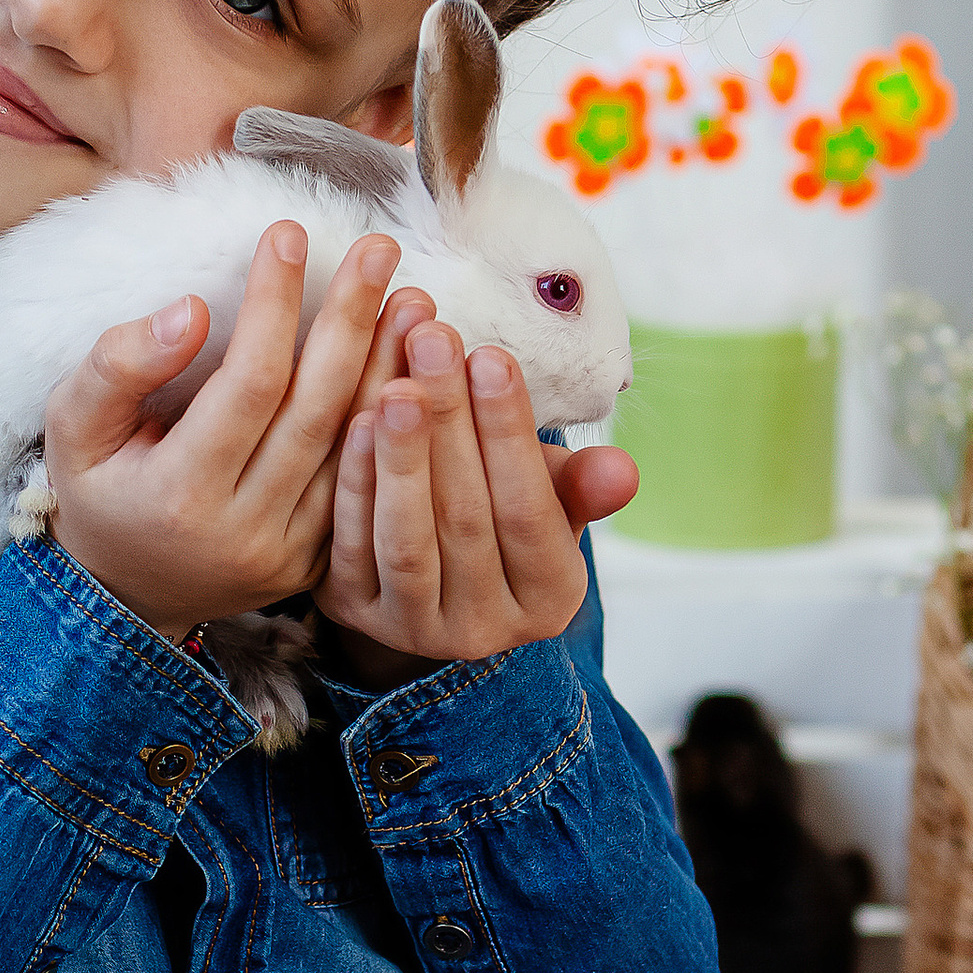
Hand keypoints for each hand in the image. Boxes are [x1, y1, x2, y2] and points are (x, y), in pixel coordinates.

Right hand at [44, 225, 402, 635]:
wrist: (123, 595)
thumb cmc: (96, 490)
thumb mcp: (73, 427)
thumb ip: (119, 366)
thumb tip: (195, 311)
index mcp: (180, 495)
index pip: (248, 384)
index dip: (275, 306)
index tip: (288, 236)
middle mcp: (244, 530)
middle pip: (316, 411)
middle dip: (352, 322)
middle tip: (379, 249)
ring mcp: (288, 554)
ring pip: (353, 449)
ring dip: (389, 368)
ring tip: (414, 297)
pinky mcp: (316, 564)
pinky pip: (364, 484)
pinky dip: (393, 423)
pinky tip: (412, 367)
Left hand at [315, 322, 639, 689]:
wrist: (432, 574)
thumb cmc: (502, 511)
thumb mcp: (552, 499)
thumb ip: (582, 485)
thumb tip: (621, 470)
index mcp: (549, 600)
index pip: (529, 511)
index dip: (509, 432)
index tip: (490, 355)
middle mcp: (485, 630)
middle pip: (467, 517)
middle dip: (450, 421)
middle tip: (433, 341)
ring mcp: (415, 631)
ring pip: (408, 537)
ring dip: (400, 454)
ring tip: (398, 382)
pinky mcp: (355, 616)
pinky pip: (351, 547)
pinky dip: (355, 484)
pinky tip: (355, 422)